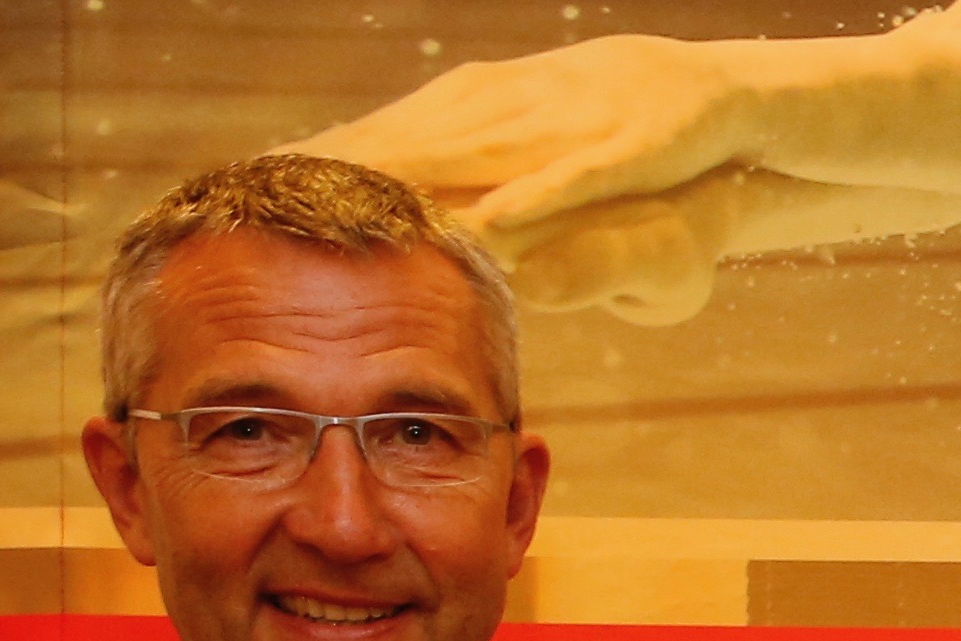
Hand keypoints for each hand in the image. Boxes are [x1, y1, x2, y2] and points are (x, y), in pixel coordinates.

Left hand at [304, 35, 747, 234]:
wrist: (709, 93)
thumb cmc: (609, 131)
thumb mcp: (530, 153)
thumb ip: (471, 177)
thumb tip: (409, 208)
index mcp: (477, 109)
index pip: (385, 135)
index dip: (320, 158)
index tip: (251, 182)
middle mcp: (504, 109)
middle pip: (409, 140)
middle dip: (337, 169)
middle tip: (264, 195)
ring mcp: (559, 128)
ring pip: (472, 157)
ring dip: (408, 181)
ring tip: (345, 207)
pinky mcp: (618, 151)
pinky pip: (564, 182)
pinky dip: (523, 202)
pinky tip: (485, 226)